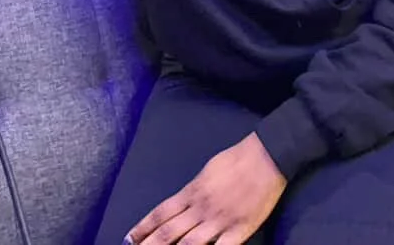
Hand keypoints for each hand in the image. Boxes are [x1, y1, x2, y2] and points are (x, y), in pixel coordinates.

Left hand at [126, 133, 285, 244]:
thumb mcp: (206, 172)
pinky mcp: (239, 231)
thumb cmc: (235, 160)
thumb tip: (180, 205)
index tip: (129, 239)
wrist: (265, 157)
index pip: (161, 213)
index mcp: (191, 192)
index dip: (143, 228)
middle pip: (168, 232)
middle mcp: (200, 208)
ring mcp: (219, 221)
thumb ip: (193, 191)